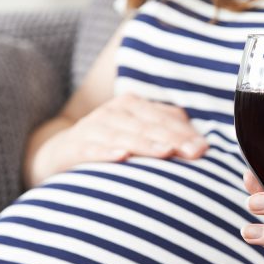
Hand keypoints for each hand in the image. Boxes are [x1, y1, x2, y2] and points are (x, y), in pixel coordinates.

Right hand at [27, 93, 207, 185]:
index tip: (203, 149)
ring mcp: (93, 128)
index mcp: (133, 106)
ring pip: (124, 136)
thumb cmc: (111, 145)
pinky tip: (122, 157)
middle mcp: (114, 112)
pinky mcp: (75, 147)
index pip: (164, 119)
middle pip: (148, 126)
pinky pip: (92, 150)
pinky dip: (106, 153)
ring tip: (165, 153)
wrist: (60, 154)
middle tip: (193, 153)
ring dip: (145, 145)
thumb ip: (168, 133)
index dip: (184, 133)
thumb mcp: (139, 134)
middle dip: (172, 139)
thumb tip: (202, 145)